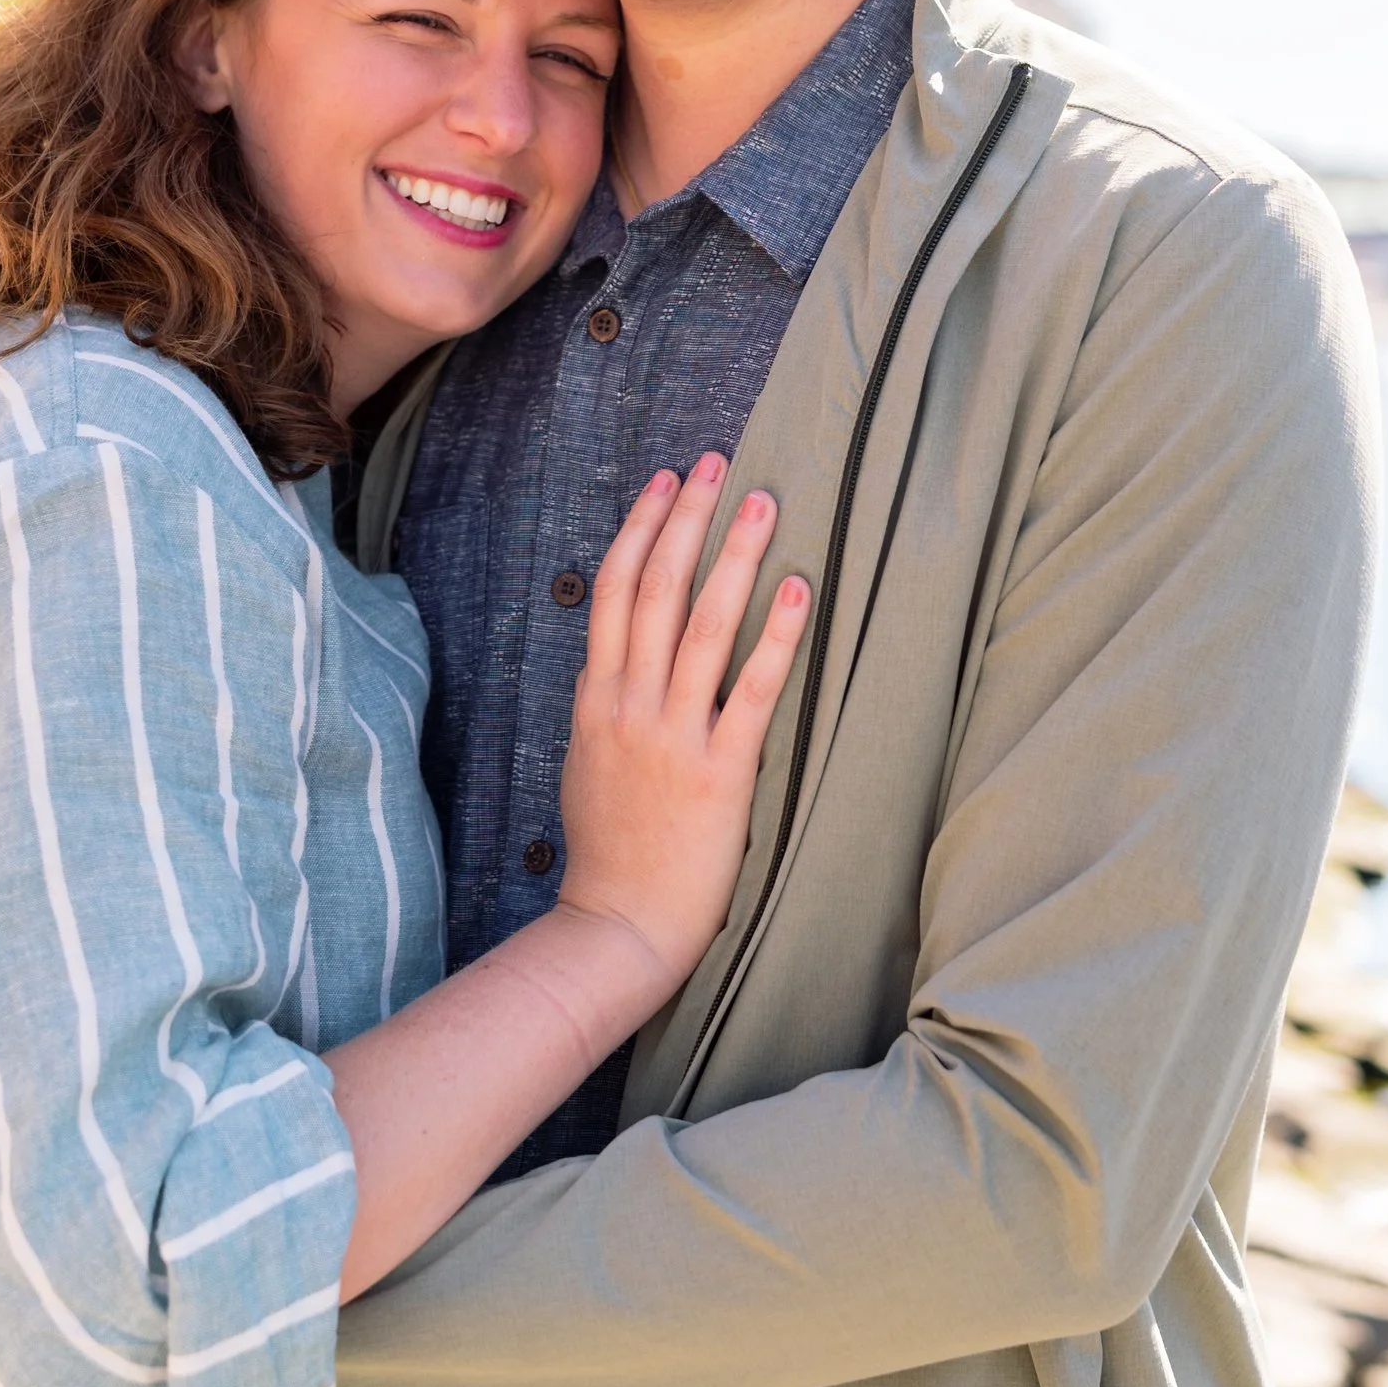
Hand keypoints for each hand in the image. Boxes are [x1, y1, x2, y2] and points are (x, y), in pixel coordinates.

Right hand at [557, 456, 809, 997]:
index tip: (666, 482)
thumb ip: (606, 701)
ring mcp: (673, 735)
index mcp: (596, 697)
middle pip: (657, 587)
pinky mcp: (719, 771)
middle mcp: (630, 703)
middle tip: (716, 463)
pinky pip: (752, 690)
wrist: (618, 923)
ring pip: (704, 624)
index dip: (642, 527)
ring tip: (764, 501)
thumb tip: (622, 653)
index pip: (614, 589)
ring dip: (735, 555)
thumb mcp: (588, 760)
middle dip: (687, 517)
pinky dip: (776, 636)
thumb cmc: (609, 848)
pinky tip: (799, 590)